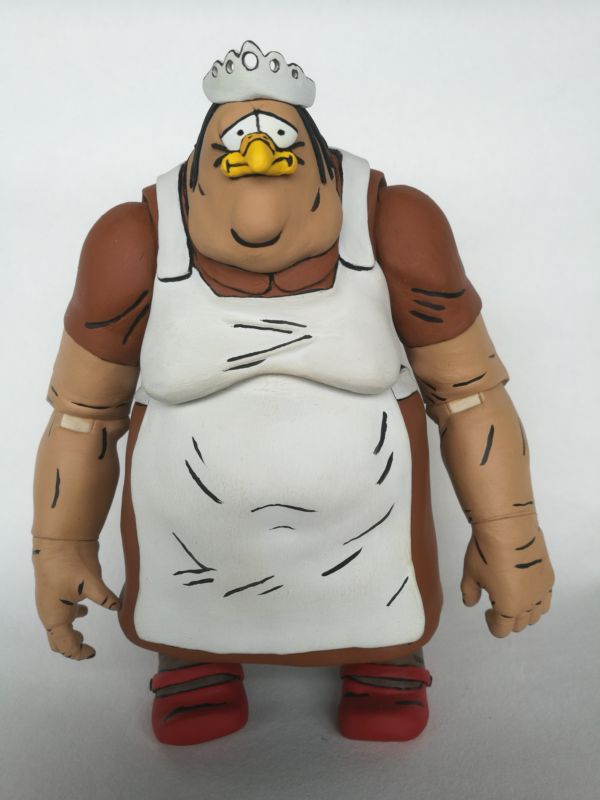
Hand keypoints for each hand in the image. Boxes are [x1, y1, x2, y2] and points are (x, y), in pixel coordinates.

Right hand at [32, 538, 120, 659]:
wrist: (58, 540)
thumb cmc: (72, 565)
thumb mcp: (92, 583)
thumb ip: (105, 598)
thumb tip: (118, 606)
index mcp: (55, 617)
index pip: (64, 645)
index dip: (78, 652)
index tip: (93, 652)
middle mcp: (50, 613)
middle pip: (57, 639)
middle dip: (71, 646)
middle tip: (87, 646)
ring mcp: (52, 601)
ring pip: (57, 625)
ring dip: (69, 632)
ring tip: (82, 633)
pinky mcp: (57, 590)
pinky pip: (61, 610)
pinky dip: (70, 615)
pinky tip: (84, 609)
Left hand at [460, 515, 553, 636]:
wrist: (508, 527)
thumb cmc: (485, 553)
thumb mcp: (470, 574)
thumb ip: (469, 593)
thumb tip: (470, 603)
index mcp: (508, 608)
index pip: (501, 630)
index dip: (491, 623)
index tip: (486, 609)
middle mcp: (529, 604)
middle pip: (519, 624)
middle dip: (506, 618)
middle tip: (496, 599)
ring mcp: (542, 592)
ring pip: (536, 615)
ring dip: (524, 611)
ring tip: (512, 594)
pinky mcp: (549, 578)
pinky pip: (546, 599)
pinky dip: (536, 600)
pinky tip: (524, 585)